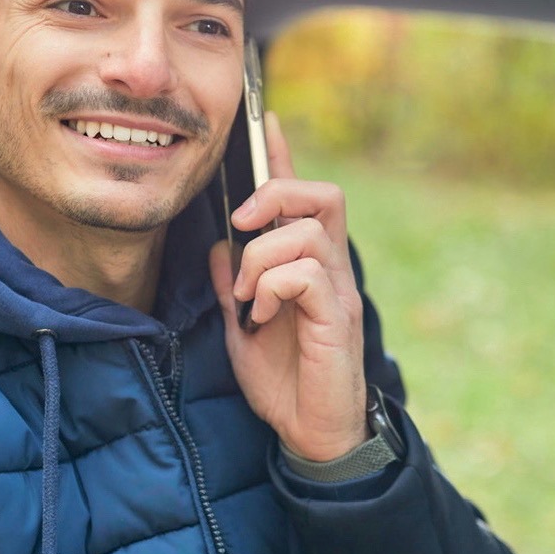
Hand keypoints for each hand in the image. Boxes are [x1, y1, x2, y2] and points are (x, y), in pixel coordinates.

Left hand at [208, 114, 367, 460]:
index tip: (266, 120)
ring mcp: (337, 293)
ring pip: (305, 233)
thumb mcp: (241, 326)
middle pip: (322, 195)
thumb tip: (217, 246)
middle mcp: (330, 270)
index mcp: (308, 265)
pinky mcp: (337, 319)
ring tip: (247, 297)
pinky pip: (305, 273)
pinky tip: (262, 317)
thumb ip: (231, 285)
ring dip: (261, 259)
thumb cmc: (284, 381)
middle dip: (277, 195)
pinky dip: (272, 288)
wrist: (311, 434)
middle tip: (244, 226)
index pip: (302, 197)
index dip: (284, 157)